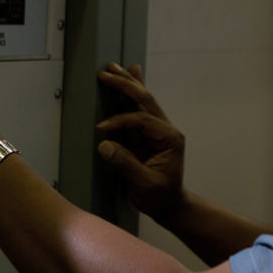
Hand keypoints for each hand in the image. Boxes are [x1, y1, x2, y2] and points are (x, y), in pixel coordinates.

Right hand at [96, 64, 184, 221]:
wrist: (169, 205)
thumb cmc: (160, 196)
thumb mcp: (144, 184)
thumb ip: (125, 163)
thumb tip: (105, 145)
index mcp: (170, 138)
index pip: (142, 120)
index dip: (120, 122)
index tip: (102, 129)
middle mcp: (165, 129)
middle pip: (144, 100)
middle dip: (125, 85)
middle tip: (106, 73)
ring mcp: (156, 130)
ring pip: (142, 99)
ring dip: (127, 83)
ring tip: (113, 67)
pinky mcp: (145, 134)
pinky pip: (137, 108)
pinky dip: (131, 92)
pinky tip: (131, 74)